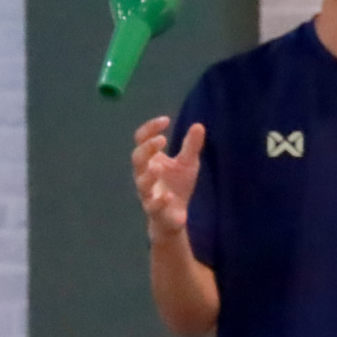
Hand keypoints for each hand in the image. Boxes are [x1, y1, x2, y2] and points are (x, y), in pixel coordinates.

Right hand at [132, 116, 203, 243]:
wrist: (175, 216)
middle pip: (137, 159)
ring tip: (159, 167)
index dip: (149, 129)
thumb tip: (199, 125)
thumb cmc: (177, 185)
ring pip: (141, 184)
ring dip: (148, 175)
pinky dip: (159, 202)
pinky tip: (169, 196)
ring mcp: (148, 193)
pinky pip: (152, 206)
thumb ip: (191, 146)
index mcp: (150, 160)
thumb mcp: (187, 164)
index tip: (165, 120)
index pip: (141, 140)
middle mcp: (144, 175)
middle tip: (161, 139)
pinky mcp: (156, 211)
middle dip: (147, 148)